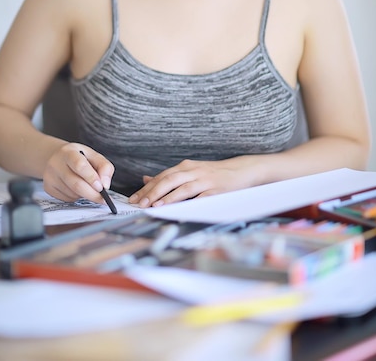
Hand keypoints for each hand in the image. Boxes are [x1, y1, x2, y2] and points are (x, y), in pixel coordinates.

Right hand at [43, 143, 114, 203]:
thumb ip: (104, 167)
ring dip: (85, 194)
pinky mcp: (48, 188)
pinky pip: (67, 199)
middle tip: (103, 199)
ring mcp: (50, 177)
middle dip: (92, 194)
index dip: (92, 178)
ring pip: (73, 193)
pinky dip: (76, 197)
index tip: (102, 187)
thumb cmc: (78, 157)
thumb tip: (105, 184)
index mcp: (68, 152)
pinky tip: (76, 188)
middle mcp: (55, 164)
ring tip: (87, 186)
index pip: (80, 165)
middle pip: (76, 184)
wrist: (56, 157)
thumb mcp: (93, 155)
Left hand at [128, 157, 258, 207]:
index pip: (162, 177)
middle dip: (152, 192)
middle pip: (168, 180)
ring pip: (182, 187)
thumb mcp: (191, 171)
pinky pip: (199, 197)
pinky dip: (187, 203)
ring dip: (167, 197)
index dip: (147, 188)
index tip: (134, 198)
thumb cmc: (213, 173)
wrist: (241, 171)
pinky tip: (179, 209)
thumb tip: (146, 179)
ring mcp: (204, 181)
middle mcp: (193, 171)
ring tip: (154, 206)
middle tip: (139, 203)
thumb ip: (169, 176)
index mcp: (186, 166)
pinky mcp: (215, 191)